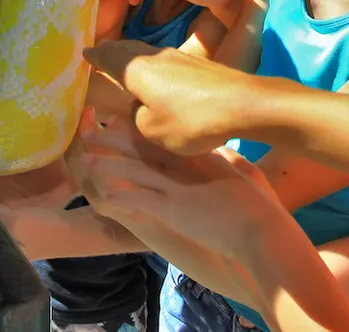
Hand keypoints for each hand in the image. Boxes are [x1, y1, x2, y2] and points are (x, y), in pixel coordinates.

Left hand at [66, 110, 298, 304]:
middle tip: (93, 129)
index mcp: (199, 155)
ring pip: (135, 170)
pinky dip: (122, 197)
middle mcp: (185, 166)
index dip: (138, 128)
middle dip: (116, 138)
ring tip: (88, 158)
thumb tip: (226, 150)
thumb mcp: (243, 171)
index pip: (163, 136)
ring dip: (110, 164)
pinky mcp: (173, 210)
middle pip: (143, 146)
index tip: (119, 119)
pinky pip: (141, 200)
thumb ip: (230, 159)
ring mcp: (177, 187)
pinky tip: (105, 194)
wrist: (260, 230)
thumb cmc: (257, 205)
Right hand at [85, 41, 260, 154]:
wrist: (243, 104)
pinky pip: (166, 61)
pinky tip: (159, 73)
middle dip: (113, 50)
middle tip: (101, 50)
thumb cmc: (192, 119)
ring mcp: (180, 58)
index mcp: (138, 71)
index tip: (84, 52)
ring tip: (126, 59)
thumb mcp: (154, 130)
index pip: (109, 59)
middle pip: (128, 49)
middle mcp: (156, 57)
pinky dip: (154, 64)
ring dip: (134, 54)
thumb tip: (140, 106)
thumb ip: (138, 118)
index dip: (96, 57)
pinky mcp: (200, 65)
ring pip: (148, 53)